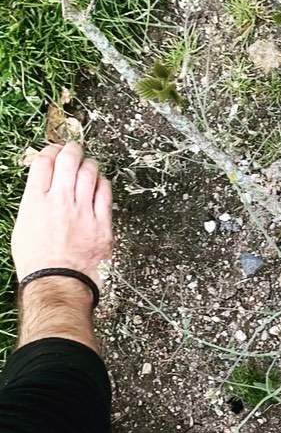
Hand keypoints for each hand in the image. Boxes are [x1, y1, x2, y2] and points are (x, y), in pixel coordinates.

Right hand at [12, 143, 112, 286]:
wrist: (57, 283)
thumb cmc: (37, 262)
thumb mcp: (23, 227)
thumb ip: (33, 203)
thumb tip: (41, 186)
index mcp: (35, 202)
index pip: (43, 162)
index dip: (49, 151)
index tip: (53, 151)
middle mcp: (59, 202)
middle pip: (68, 161)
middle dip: (71, 149)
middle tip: (74, 149)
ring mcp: (82, 211)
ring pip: (90, 172)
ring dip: (89, 164)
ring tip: (88, 165)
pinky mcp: (102, 223)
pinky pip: (106, 193)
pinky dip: (103, 183)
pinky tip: (100, 184)